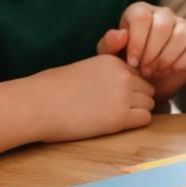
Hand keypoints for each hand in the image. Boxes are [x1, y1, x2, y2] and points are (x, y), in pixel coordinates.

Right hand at [32, 54, 154, 140]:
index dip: (131, 88)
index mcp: (113, 61)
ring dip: (136, 112)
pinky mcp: (120, 117)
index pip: (139, 74)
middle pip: (149, 89)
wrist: (35, 105)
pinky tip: (115, 125)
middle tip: (116, 110)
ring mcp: (123, 96)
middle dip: (137, 100)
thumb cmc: (51, 90)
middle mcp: (123, 75)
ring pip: (150, 104)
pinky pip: (145, 119)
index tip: (114, 97)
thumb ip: (106, 75)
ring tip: (113, 118)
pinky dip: (135, 124)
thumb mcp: (84, 70)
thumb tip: (118, 88)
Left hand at [100, 3, 185, 100]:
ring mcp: (182, 25)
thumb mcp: (111, 56)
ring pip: (181, 34)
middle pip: (163, 25)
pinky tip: (171, 69)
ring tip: (155, 71)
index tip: (132, 62)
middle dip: (152, 52)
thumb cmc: (126, 63)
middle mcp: (163, 14)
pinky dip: (184, 60)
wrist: (145, 79)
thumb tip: (121, 34)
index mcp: (140, 11)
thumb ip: (109, 44)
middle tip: (144, 70)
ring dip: (167, 57)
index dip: (137, 41)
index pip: (142, 17)